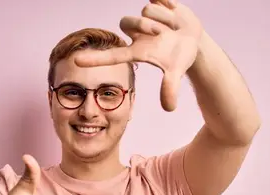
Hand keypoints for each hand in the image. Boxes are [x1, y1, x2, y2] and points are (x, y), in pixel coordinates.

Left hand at [74, 0, 202, 111]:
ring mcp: (143, 16)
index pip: (111, 55)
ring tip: (173, 27)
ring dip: (164, 19)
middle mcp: (135, 33)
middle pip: (126, 22)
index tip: (76, 61)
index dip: (95, 59)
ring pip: (146, 10)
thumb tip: (169, 108)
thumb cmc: (180, 56)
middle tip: (163, 33)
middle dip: (146, 26)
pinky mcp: (153, 2)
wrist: (193, 37)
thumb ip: (170, 88)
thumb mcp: (176, 72)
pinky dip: (169, 5)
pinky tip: (172, 11)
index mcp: (136, 51)